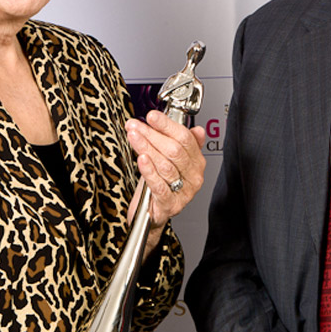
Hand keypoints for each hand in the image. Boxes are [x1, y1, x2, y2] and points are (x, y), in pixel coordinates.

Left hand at [125, 110, 205, 255]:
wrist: (152, 214)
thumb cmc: (159, 185)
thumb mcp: (170, 161)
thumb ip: (182, 144)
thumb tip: (196, 129)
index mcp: (197, 162)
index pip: (185, 138)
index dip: (167, 125)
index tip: (152, 116)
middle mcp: (194, 177)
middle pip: (174, 150)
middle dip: (152, 135)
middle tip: (135, 126)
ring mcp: (183, 192)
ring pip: (165, 165)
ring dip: (146, 147)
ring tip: (133, 137)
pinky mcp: (170, 205)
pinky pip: (159, 185)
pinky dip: (149, 171)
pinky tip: (141, 159)